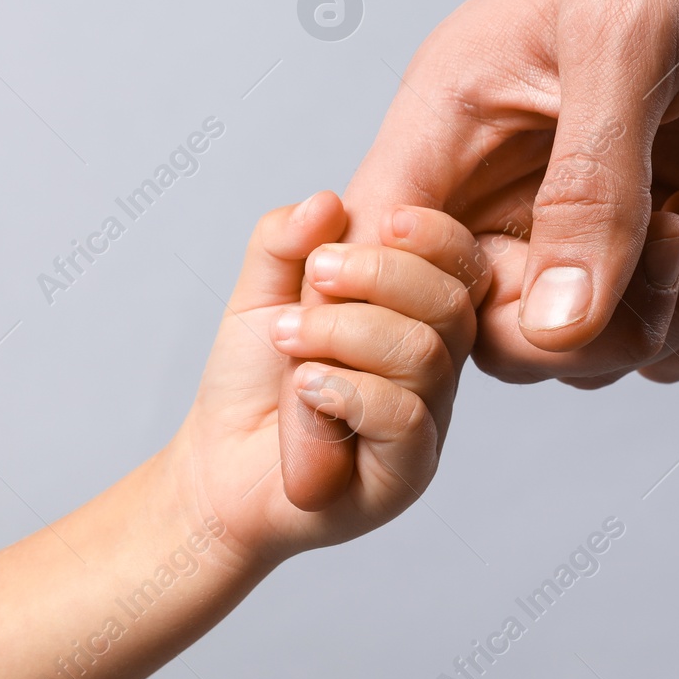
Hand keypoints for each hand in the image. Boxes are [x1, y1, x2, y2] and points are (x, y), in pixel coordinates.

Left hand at [167, 191, 486, 567]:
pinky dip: (348, 390)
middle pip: (451, 304)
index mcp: (418, 317)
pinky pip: (404, 418)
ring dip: (347, 332)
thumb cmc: (251, 383)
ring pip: (425, 355)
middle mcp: (436, 369)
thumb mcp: (260, 293)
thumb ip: (285, 241)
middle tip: (317, 274)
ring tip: (289, 338)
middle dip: (381, 275)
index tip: (388, 219)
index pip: (463, 267)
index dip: (438, 237)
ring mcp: (427, 424)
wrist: (215, 469)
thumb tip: (328, 203)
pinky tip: (305, 387)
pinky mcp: (406, 475)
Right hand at [346, 0, 678, 383]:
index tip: (526, 306)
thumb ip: (588, 189)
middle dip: (584, 332)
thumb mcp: (627, 45)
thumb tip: (557, 330)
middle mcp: (505, 185)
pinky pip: (669, 337)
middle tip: (670, 239)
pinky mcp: (661, 233)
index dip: (420, 316)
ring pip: (583, 351)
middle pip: (489, 334)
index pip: (386, 260)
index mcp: (451, 124)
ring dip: (663, 321)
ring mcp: (587, 219)